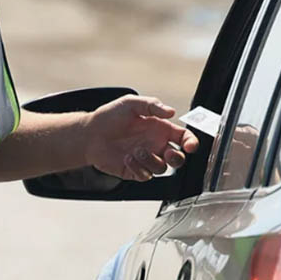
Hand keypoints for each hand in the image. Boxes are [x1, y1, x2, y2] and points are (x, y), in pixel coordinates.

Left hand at [83, 96, 199, 181]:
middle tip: (168, 153)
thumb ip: (152, 105)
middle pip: (178, 158)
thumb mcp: (131, 103)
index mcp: (160, 129)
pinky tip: (127, 158)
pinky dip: (139, 168)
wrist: (89, 134)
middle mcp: (156, 145)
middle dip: (177, 158)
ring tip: (135, 150)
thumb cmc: (111, 116)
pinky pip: (145, 175)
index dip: (190, 142)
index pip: (183, 138)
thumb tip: (171, 112)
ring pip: (162, 168)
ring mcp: (146, 159)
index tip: (190, 146)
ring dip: (151, 160)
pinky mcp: (135, 171)